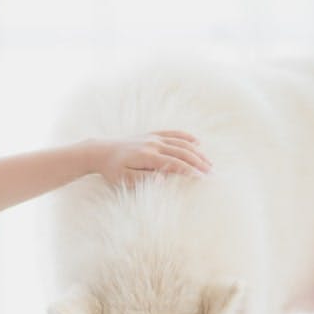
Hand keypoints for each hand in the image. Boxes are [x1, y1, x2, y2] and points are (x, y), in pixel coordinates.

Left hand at [95, 131, 211, 186]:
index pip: (175, 164)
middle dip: (199, 162)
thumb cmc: (112, 169)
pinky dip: (186, 137)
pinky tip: (196, 143)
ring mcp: (153, 137)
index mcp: (148, 156)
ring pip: (181, 142)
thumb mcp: (124, 179)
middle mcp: (153, 144)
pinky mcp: (152, 134)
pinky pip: (173, 133)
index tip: (203, 179)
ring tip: (208, 162)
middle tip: (212, 173)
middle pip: (182, 152)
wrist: (101, 151)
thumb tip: (164, 179)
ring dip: (196, 152)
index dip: (190, 171)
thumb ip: (144, 179)